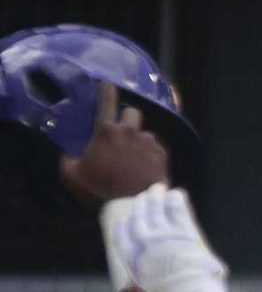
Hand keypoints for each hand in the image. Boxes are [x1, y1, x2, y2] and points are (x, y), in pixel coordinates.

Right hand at [61, 88, 168, 204]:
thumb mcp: (72, 175)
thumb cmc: (100, 189)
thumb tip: (68, 154)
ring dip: (141, 141)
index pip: (106, 102)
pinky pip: (157, 148)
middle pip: (133, 113)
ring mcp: (148, 143)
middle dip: (128, 120)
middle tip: (124, 134)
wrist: (133, 208)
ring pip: (146, 133)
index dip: (107, 91)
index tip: (108, 83)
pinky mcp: (163, 156)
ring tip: (136, 157)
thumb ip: (68, 159)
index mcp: (106, 131)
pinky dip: (152, 154)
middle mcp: (129, 131)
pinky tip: (147, 167)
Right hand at [103, 187, 229, 291]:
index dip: (123, 228)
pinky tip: (178, 193)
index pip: (122, 238)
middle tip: (146, 195)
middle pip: (139, 219)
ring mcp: (165, 237)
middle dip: (142, 205)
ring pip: (158, 211)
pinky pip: (179, 213)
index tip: (125, 221)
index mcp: (132, 261)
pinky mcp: (186, 235)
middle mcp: (144, 245)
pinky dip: (177, 201)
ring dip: (157, 198)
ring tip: (159, 189)